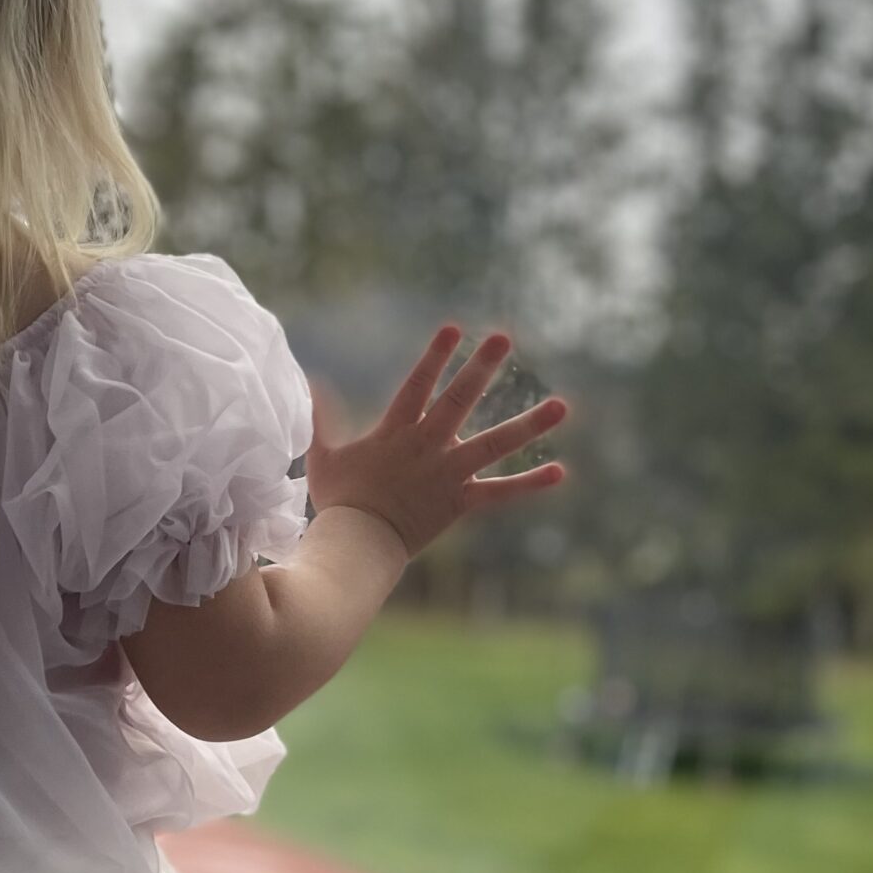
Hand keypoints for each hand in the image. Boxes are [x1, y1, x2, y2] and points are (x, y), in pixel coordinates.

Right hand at [305, 326, 568, 559]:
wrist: (357, 545)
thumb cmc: (339, 501)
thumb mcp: (323, 455)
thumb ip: (322, 418)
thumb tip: (311, 382)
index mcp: (396, 432)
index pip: (417, 384)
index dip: (435, 355)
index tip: (454, 328)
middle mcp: (427, 446)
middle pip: (458, 400)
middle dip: (480, 367)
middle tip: (503, 337)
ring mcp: (447, 473)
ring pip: (493, 444)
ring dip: (528, 424)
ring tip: (561, 405)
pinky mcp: (460, 501)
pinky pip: (500, 492)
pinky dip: (529, 483)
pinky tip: (560, 471)